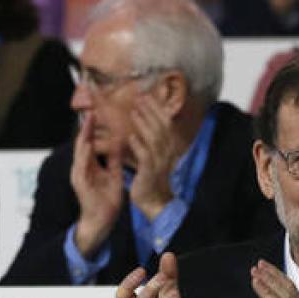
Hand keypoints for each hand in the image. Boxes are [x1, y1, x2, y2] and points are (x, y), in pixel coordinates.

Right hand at [69, 117, 124, 252]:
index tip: (99, 113)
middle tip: (91, 110)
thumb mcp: (114, 175)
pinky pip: (81, 166)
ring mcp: (79, 174)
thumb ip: (114, 161)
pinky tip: (87, 144)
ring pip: (80, 151)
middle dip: (86, 127)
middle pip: (83, 143)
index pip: (91, 142)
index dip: (94, 128)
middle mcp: (82, 167)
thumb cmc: (107, 199)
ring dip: (83, 136)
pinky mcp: (80, 183)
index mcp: (90, 165)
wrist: (102, 220)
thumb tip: (120, 144)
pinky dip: (84, 154)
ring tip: (87, 121)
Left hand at [126, 93, 178, 220]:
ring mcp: (159, 161)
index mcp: (168, 147)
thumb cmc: (152, 177)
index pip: (165, 123)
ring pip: (154, 138)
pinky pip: (145, 155)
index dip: (157, 109)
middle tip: (140, 97)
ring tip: (134, 111)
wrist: (155, 201)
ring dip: (144, 123)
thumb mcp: (153, 156)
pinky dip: (138, 145)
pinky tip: (131, 137)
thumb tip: (141, 124)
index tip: (147, 96)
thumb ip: (149, 140)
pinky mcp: (150, 171)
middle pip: (161, 126)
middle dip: (151, 110)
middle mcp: (166, 152)